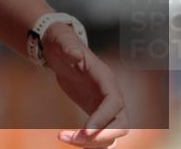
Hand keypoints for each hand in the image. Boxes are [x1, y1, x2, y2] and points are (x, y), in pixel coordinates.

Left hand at [42, 23, 128, 147]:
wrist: (60, 50)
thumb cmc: (62, 44)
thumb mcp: (63, 42)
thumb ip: (69, 48)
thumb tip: (74, 55)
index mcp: (105, 79)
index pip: (114, 103)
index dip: (104, 118)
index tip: (86, 130)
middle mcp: (110, 96)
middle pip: (120, 124)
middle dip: (101, 136)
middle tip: (76, 138)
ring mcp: (104, 107)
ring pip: (110, 134)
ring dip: (92, 142)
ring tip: (65, 138)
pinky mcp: (95, 114)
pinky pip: (99, 134)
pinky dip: (88, 142)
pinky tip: (70, 140)